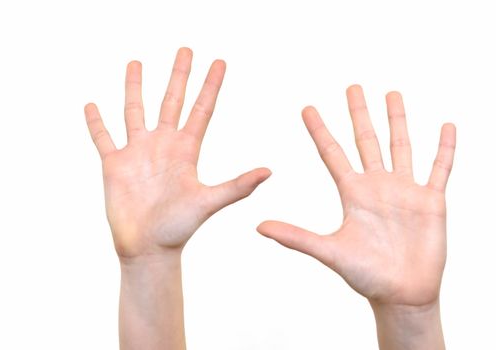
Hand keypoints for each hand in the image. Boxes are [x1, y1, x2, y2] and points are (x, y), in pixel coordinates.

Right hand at [85, 48, 270, 261]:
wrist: (148, 248)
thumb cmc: (179, 228)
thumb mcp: (209, 202)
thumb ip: (237, 186)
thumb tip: (270, 171)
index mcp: (186, 150)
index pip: (201, 109)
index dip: (210, 86)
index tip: (220, 62)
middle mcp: (163, 145)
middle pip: (172, 101)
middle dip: (179, 75)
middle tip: (186, 49)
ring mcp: (137, 152)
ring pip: (135, 111)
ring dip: (135, 87)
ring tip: (137, 62)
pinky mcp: (114, 164)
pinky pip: (103, 137)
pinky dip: (96, 122)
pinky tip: (91, 105)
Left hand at [257, 85, 455, 307]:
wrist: (401, 294)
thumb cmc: (365, 275)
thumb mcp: (329, 252)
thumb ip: (296, 237)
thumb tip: (258, 227)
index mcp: (352, 193)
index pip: (332, 153)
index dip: (319, 130)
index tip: (306, 108)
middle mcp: (377, 185)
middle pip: (366, 140)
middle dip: (359, 113)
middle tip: (351, 86)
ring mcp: (405, 190)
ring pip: (401, 145)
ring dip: (397, 120)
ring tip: (392, 93)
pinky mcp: (431, 201)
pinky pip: (440, 168)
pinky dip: (445, 148)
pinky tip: (447, 126)